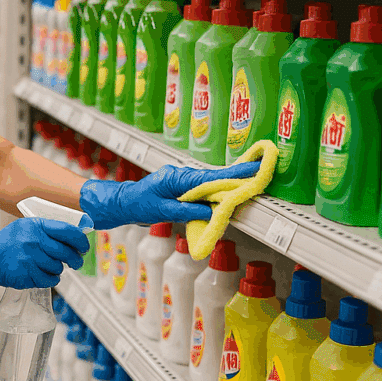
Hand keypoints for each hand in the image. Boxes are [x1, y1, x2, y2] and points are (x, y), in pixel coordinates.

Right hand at [0, 216, 91, 295]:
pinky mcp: (26, 274)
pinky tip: (45, 274)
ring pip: (58, 267)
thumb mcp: (27, 227)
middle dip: (75, 259)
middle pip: (66, 252)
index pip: (67, 231)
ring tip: (50, 266)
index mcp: (36, 225)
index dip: (80, 240)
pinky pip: (50, 280)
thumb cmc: (10, 242)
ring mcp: (29, 258)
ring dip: (58, 269)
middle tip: (76, 262)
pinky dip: (51, 279)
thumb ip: (48, 230)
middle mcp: (33, 240)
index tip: (84, 246)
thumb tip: (76, 236)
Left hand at [79, 161, 260, 228]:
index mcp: (176, 178)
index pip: (210, 178)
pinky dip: (214, 191)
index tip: (253, 169)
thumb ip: (187, 210)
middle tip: (260, 172)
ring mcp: (180, 180)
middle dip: (236, 176)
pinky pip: (201, 188)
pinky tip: (226, 193)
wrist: (121, 202)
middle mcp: (180, 175)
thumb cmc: (137, 205)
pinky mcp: (180, 187)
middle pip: (213, 177)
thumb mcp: (161, 211)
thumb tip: (212, 211)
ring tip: (249, 182)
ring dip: (227, 184)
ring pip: (208, 183)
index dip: (233, 175)